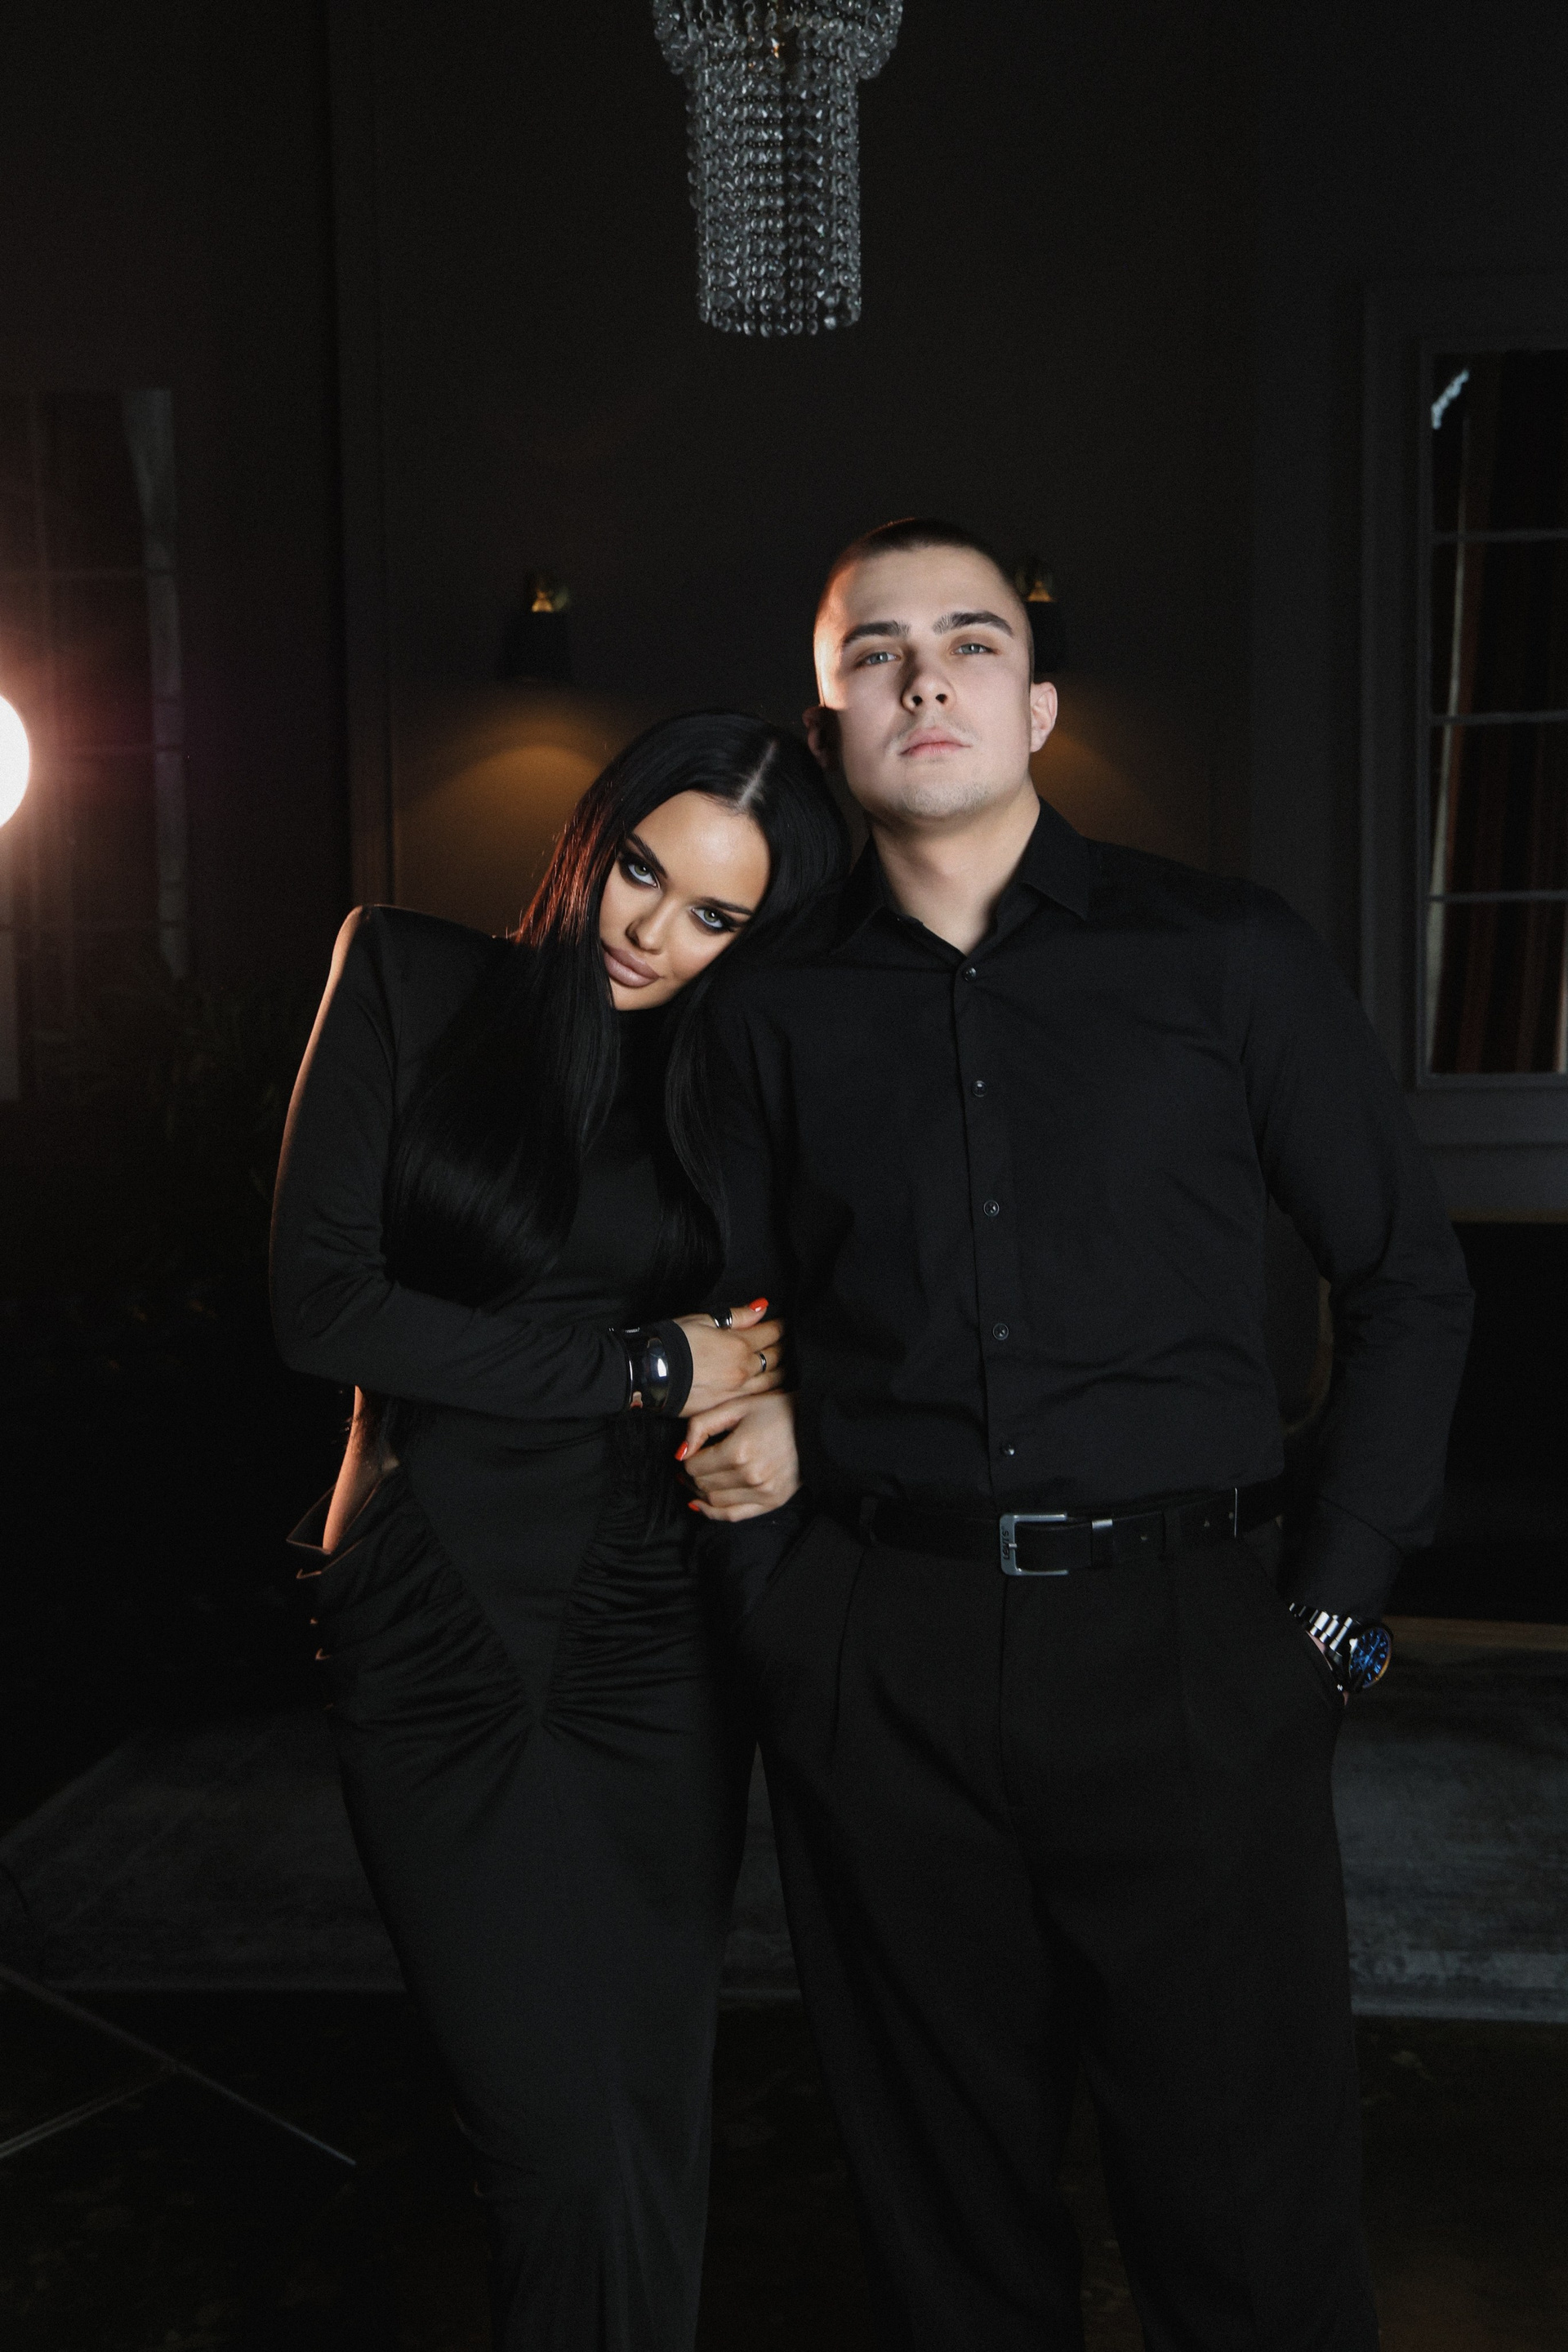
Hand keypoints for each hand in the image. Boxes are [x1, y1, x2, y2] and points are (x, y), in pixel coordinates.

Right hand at [675, 1299, 784, 1417]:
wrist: (649, 1373)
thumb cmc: (671, 1343)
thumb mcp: (702, 1321)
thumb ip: (736, 1317)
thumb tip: (761, 1308)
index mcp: (739, 1345)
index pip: (771, 1333)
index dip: (781, 1327)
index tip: (786, 1324)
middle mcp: (743, 1369)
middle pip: (776, 1357)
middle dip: (785, 1347)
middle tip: (791, 1343)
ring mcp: (736, 1390)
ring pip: (772, 1381)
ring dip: (782, 1371)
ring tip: (788, 1365)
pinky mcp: (726, 1406)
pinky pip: (757, 1398)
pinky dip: (769, 1390)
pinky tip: (773, 1388)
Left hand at [678, 1389, 800, 1520]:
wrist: (815, 1425)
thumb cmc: (775, 1411)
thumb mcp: (736, 1406)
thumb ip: (701, 1425)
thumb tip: (680, 1453)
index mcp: (739, 1451)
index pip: (694, 1466)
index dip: (686, 1461)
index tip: (689, 1454)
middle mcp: (750, 1476)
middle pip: (703, 1485)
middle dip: (691, 1477)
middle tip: (691, 1467)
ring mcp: (763, 1492)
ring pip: (714, 1501)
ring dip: (700, 1493)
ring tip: (698, 1480)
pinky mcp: (773, 1501)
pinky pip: (734, 1515)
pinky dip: (713, 1513)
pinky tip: (702, 1504)